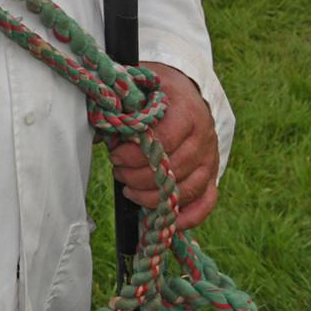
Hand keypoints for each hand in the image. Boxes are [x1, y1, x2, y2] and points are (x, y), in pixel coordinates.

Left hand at [108, 63, 219, 227]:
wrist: (185, 90)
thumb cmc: (154, 93)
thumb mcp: (137, 90)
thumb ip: (120, 109)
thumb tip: (98, 136)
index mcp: (186, 111)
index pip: (165, 140)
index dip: (136, 153)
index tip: (115, 155)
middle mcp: (204, 137)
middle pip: (174, 169)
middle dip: (139, 176)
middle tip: (118, 171)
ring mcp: (210, 158)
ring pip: (187, 189)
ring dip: (154, 197)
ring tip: (129, 190)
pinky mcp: (212, 175)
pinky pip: (206, 202)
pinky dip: (188, 216)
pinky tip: (165, 220)